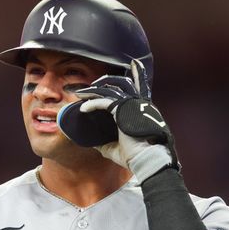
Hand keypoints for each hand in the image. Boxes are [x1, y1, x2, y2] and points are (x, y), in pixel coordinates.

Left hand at [74, 59, 179, 182]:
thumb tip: (95, 144)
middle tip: (91, 85)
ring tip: (81, 93)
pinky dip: (92, 104)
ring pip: (111, 89)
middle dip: (105, 81)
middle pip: (122, 83)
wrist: (147, 159)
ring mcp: (132, 105)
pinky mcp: (123, 110)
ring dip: (95, 89)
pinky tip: (83, 108)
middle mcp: (139, 104)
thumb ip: (107, 143)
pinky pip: (104, 102)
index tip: (128, 69)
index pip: (137, 89)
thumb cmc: (136, 156)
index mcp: (142, 110)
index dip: (134, 77)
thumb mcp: (118, 148)